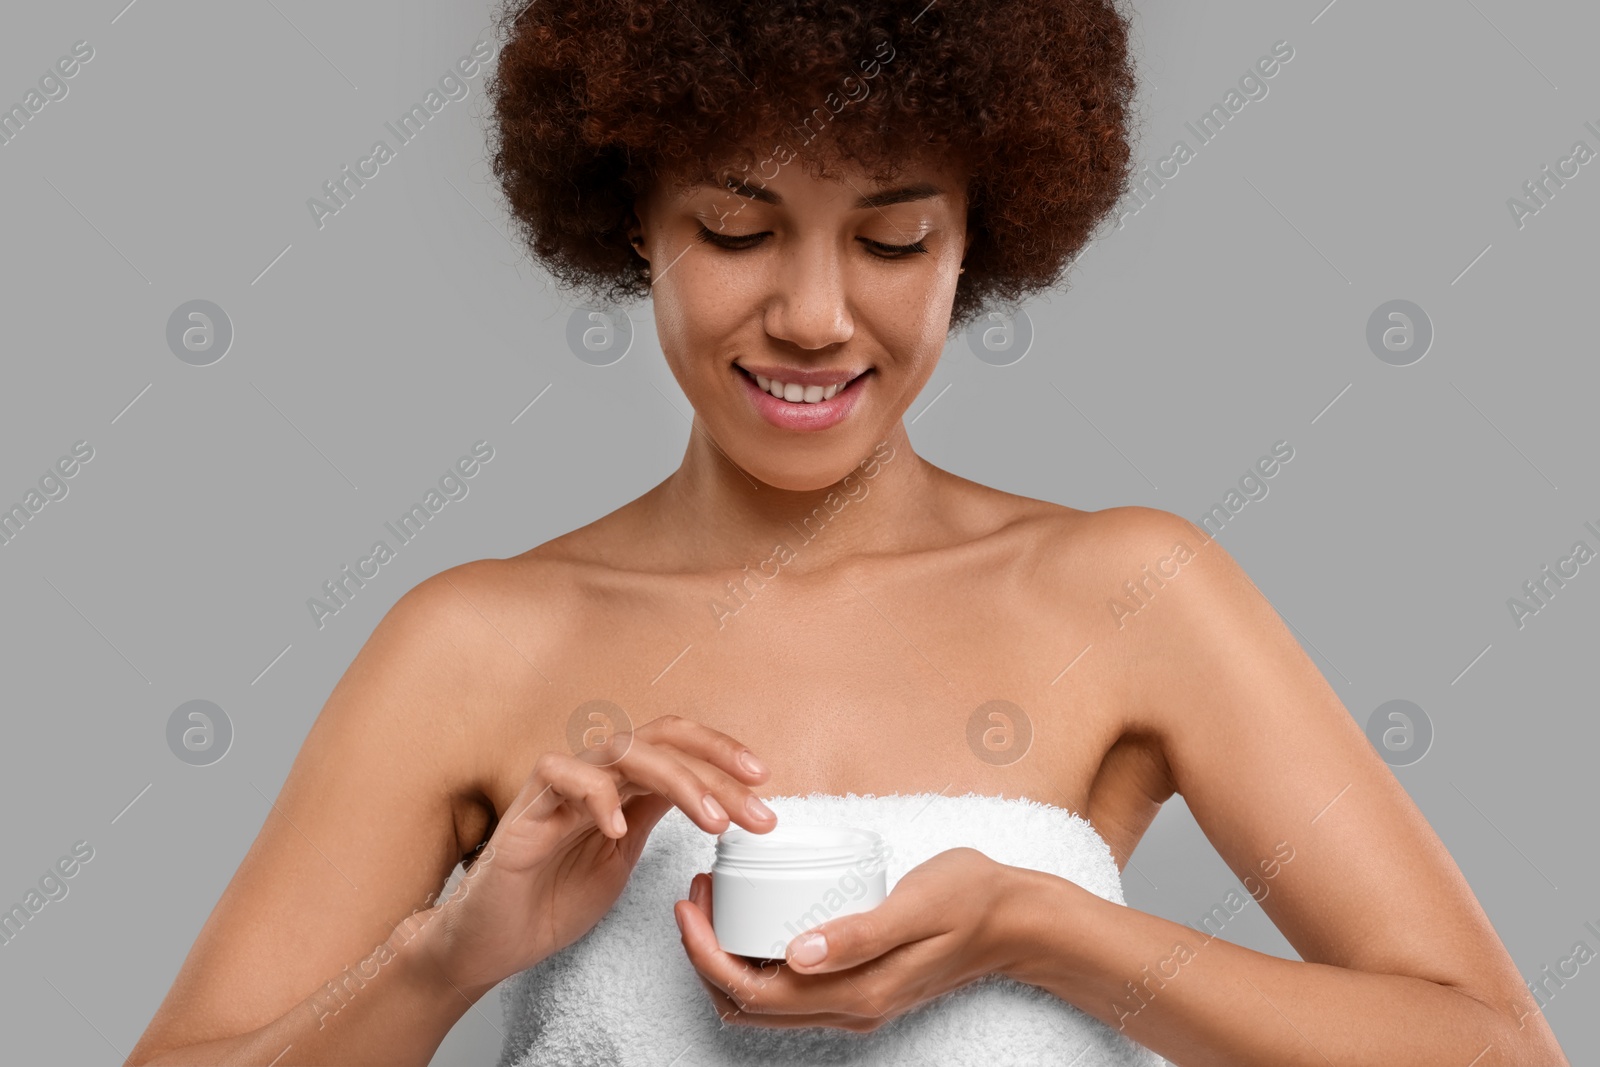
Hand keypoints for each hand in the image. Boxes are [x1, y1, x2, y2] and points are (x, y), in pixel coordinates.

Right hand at [417, 714, 776, 997]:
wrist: (488, 942)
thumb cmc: (550, 899)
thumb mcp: (622, 861)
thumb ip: (655, 820)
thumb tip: (711, 798)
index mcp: (620, 786)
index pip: (676, 745)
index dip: (721, 754)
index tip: (766, 783)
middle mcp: (592, 775)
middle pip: (660, 740)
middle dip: (717, 770)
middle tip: (758, 809)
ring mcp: (558, 788)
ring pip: (624, 752)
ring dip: (678, 781)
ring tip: (714, 822)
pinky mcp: (525, 810)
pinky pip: (561, 776)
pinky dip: (597, 796)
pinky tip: (619, 829)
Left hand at [674, 847, 1019, 1031]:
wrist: (1017, 921)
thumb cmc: (971, 900)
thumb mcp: (916, 905)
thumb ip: (859, 933)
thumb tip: (797, 953)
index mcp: (858, 994)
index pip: (754, 993)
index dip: (707, 954)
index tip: (690, 903)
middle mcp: (851, 1010)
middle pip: (749, 1006)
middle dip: (706, 956)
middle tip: (696, 896)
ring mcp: (855, 1004)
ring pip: (766, 1003)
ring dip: (728, 959)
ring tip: (717, 901)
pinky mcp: (860, 987)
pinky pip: (790, 990)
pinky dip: (758, 960)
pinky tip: (757, 917)